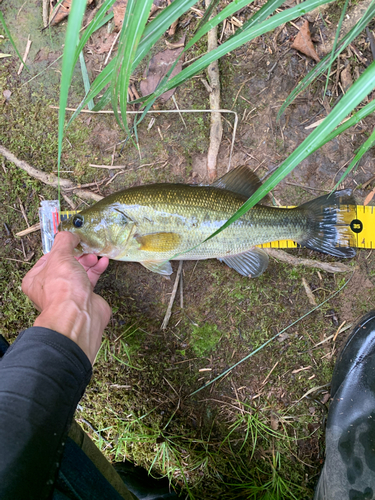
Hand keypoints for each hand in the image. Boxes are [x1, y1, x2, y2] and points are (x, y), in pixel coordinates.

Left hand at [22, 232, 111, 364]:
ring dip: (89, 261)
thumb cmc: (63, 288)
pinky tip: (103, 262)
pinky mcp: (84, 298)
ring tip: (96, 255)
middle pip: (66, 264)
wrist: (79, 315)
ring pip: (79, 272)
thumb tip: (70, 234)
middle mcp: (50, 288)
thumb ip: (64, 241)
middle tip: (86, 247)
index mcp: (36, 279)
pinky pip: (90, 280)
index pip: (48, 258)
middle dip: (78, 254)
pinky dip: (97, 269)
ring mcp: (68, 294)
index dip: (61, 248)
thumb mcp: (60, 256)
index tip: (72, 240)